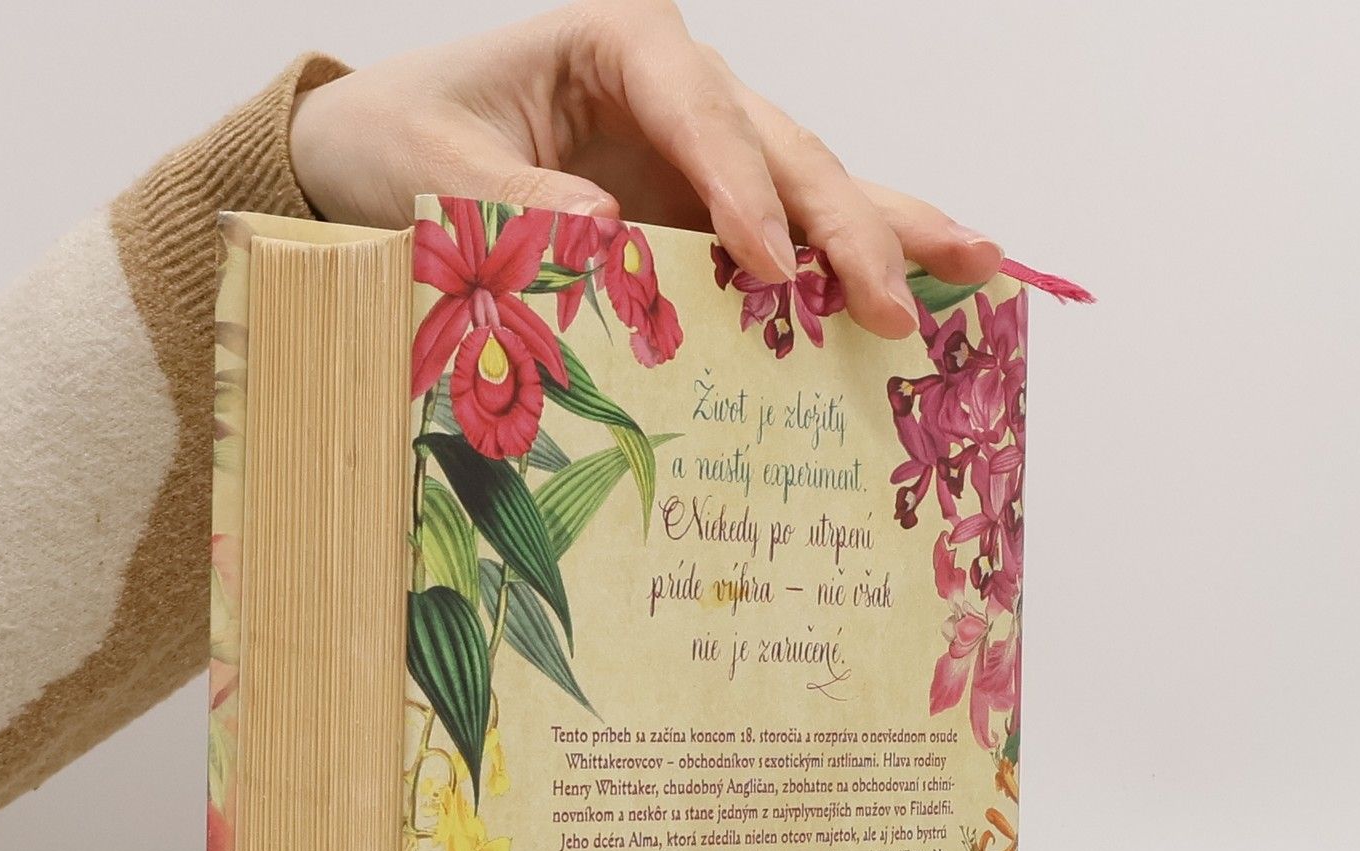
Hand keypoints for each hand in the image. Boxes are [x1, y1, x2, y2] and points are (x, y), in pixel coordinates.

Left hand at [289, 0, 1002, 341]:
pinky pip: (789, 233)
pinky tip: (925, 286)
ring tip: (975, 267)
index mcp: (618, 44)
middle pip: (782, 148)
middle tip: (893, 298)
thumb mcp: (433, 168)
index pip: (699, 111)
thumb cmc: (403, 140)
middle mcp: (679, 90)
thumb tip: (604, 237)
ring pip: (811, 182)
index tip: (768, 263)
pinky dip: (849, 263)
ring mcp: (703, 152)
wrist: (385, 154)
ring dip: (887, 231)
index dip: (741, 188)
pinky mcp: (707, 211)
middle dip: (845, 224)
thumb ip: (511, 201)